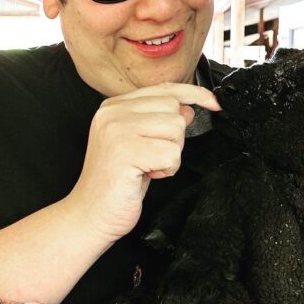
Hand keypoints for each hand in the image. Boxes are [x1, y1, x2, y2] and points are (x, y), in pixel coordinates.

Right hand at [66, 82, 220, 242]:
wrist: (90, 214)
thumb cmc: (116, 183)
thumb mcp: (140, 144)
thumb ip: (159, 121)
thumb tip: (188, 107)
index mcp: (114, 106)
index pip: (164, 88)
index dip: (194, 94)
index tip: (214, 103)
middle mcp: (113, 112)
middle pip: (173, 108)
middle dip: (174, 137)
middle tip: (153, 157)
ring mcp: (117, 129)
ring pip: (175, 128)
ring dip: (171, 154)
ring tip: (148, 167)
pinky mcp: (125, 151)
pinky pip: (171, 153)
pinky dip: (167, 169)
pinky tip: (147, 176)